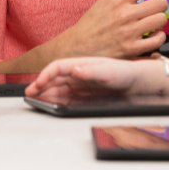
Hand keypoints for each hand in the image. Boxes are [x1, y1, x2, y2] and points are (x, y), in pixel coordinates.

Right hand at [27, 57, 148, 99]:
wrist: (138, 84)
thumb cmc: (125, 72)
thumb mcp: (109, 71)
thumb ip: (91, 71)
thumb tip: (74, 69)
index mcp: (81, 64)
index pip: (57, 67)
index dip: (45, 74)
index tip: (37, 84)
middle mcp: (78, 74)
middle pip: (53, 79)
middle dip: (40, 86)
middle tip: (29, 95)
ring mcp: (80, 86)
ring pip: (57, 90)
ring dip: (46, 95)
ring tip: (36, 101)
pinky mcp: (84, 97)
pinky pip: (66, 99)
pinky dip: (56, 102)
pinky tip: (50, 105)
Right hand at [47, 0, 168, 60]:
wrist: (77, 47)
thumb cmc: (93, 22)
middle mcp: (125, 13)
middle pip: (161, 3)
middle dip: (160, 6)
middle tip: (151, 11)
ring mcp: (129, 31)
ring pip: (161, 20)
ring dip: (158, 22)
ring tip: (148, 24)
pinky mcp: (132, 49)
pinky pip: (158, 40)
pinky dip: (158, 38)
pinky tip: (150, 36)